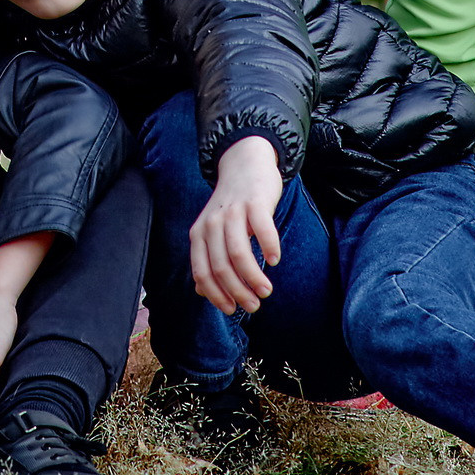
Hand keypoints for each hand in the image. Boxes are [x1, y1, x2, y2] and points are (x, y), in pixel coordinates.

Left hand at [190, 137, 285, 315]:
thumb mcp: (212, 232)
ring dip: (254, 277)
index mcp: (199, 234)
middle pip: (221, 267)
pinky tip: (275, 259)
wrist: (244, 165)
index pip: (203, 273)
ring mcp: (232, 211)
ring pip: (238, 253)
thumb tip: (202, 292)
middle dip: (238, 292)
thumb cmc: (232, 206)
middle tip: (256, 304)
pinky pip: (262, 229)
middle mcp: (211, 223)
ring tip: (266, 290)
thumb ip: (207, 259)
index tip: (233, 309)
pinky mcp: (254, 201)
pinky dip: (269, 247)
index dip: (217, 295)